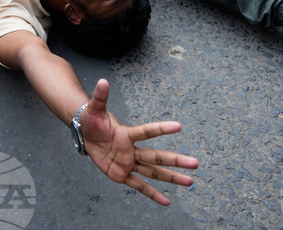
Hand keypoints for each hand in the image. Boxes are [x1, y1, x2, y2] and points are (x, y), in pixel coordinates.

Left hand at [81, 79, 198, 204]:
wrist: (86, 134)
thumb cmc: (92, 120)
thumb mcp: (93, 108)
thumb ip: (100, 96)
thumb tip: (103, 81)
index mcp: (127, 133)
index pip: (146, 131)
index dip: (161, 129)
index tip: (179, 126)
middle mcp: (132, 149)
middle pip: (156, 156)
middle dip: (176, 160)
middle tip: (196, 163)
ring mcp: (129, 163)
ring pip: (153, 172)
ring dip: (171, 178)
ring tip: (190, 182)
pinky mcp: (122, 174)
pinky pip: (138, 185)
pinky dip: (151, 194)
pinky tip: (166, 201)